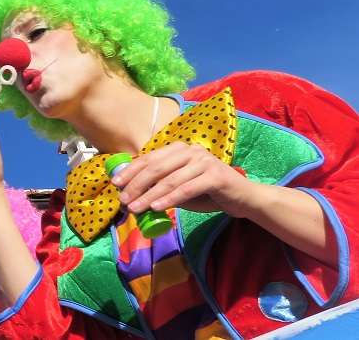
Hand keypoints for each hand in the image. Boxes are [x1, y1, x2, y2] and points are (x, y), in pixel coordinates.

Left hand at [110, 141, 254, 216]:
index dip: (130, 171)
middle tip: (123, 199)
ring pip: (169, 179)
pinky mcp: (215, 176)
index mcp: (179, 149)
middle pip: (156, 167)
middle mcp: (191, 150)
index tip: (115, 183)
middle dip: (136, 184)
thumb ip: (159, 188)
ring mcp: (204, 161)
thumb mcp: (179, 188)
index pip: (149, 158)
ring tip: (135, 208)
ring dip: (149, 195)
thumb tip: (130, 199)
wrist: (242, 198)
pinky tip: (157, 208)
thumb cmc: (207, 192)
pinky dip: (170, 199)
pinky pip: (187, 188)